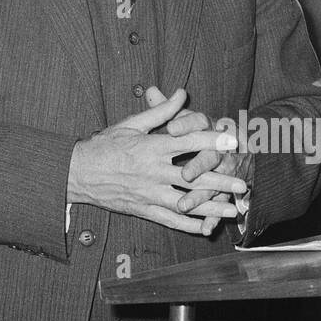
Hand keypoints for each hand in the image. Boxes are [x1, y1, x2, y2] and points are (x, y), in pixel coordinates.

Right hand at [68, 88, 246, 235]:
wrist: (78, 173)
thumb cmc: (104, 145)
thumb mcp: (131, 124)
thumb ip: (160, 111)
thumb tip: (181, 92)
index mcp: (151, 148)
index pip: (188, 143)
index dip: (212, 140)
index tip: (233, 140)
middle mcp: (153, 172)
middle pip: (193, 177)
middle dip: (221, 180)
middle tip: (243, 182)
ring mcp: (149, 194)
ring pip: (186, 203)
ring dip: (212, 207)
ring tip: (233, 210)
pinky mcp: (143, 210)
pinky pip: (170, 220)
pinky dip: (190, 225)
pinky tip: (207, 227)